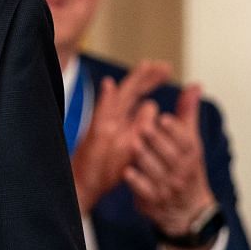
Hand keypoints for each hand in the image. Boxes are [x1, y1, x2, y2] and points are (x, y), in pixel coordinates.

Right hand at [72, 62, 169, 207]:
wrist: (85, 184)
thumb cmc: (104, 169)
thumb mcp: (130, 147)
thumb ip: (139, 125)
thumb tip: (151, 105)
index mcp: (123, 121)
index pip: (139, 94)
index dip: (151, 80)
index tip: (165, 69)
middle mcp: (113, 119)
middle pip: (132, 91)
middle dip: (148, 76)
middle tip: (164, 65)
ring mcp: (103, 125)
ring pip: (119, 98)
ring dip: (132, 81)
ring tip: (146, 66)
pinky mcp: (94, 134)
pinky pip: (100, 114)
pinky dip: (105, 99)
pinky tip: (108, 85)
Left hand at [123, 81, 214, 247]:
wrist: (188, 210)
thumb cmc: (186, 168)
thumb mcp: (191, 141)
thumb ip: (188, 113)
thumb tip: (195, 85)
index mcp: (191, 155)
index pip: (185, 141)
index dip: (174, 130)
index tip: (163, 118)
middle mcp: (181, 171)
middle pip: (169, 155)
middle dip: (156, 141)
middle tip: (143, 127)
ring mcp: (168, 187)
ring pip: (155, 171)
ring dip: (144, 158)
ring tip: (132, 144)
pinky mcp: (153, 201)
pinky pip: (145, 191)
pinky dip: (136, 182)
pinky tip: (127, 171)